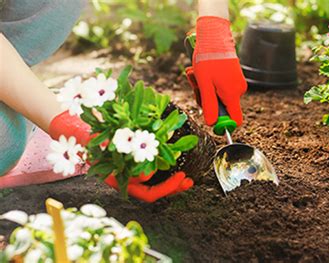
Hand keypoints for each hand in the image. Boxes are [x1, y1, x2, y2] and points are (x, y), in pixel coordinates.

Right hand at [49, 111, 192, 201]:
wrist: (76, 129)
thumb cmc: (89, 136)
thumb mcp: (105, 146)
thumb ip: (124, 158)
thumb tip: (147, 177)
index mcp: (118, 180)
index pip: (146, 192)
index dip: (164, 187)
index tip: (179, 175)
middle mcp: (125, 179)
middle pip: (154, 192)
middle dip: (173, 188)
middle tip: (189, 180)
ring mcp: (129, 171)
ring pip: (155, 184)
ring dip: (173, 182)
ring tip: (188, 179)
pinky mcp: (132, 161)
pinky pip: (152, 170)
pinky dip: (165, 168)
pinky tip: (177, 164)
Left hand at [186, 16, 246, 125]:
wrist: (214, 36)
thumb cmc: (208, 59)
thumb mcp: (204, 85)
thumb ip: (209, 106)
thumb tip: (211, 124)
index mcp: (232, 95)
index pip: (235, 120)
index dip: (223, 124)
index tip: (211, 119)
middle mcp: (238, 90)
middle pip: (223, 107)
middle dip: (207, 100)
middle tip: (196, 86)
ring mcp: (237, 82)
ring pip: (219, 95)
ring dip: (205, 88)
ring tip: (196, 74)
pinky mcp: (234, 75)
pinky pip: (221, 86)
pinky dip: (210, 81)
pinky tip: (202, 71)